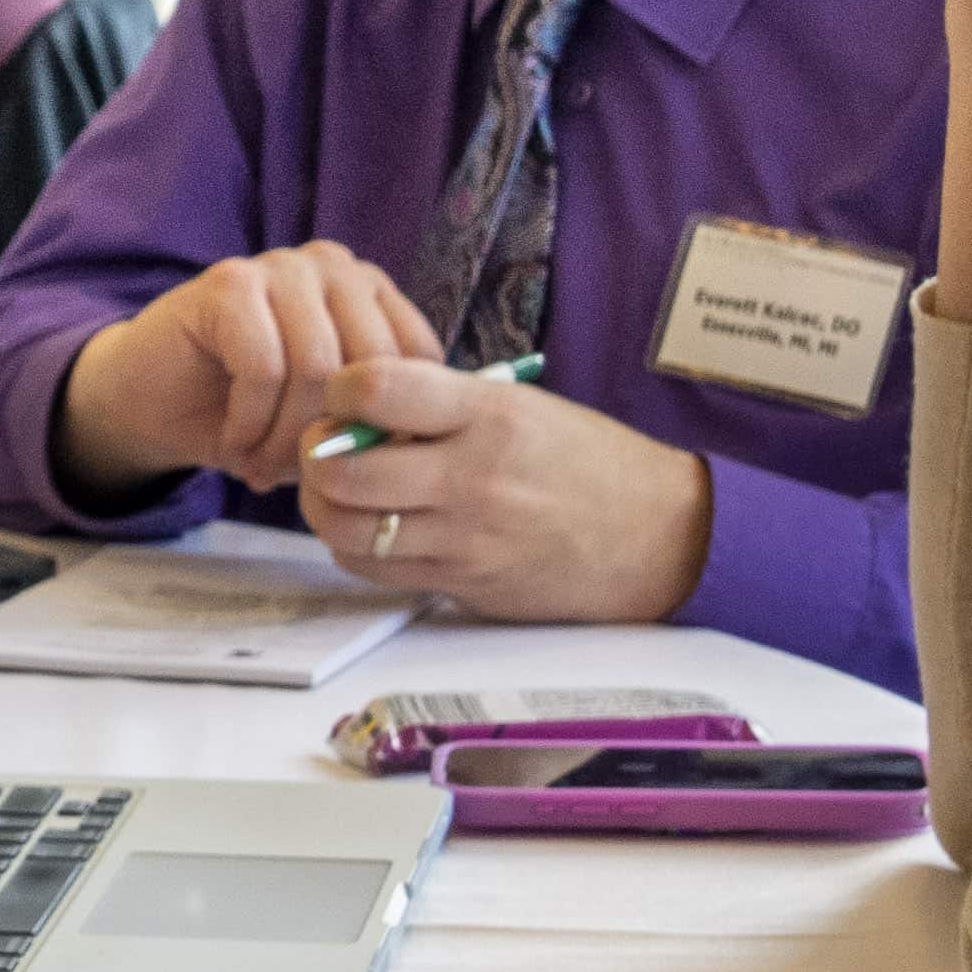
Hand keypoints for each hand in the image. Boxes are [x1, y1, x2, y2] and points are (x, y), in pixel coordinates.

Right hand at [60, 241, 445, 501]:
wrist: (147, 401)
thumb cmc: (244, 412)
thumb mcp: (323, 417)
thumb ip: (370, 418)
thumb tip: (414, 449)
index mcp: (369, 290)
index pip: (417, 354)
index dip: (394, 422)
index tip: (359, 467)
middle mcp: (333, 266)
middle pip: (369, 363)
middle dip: (336, 436)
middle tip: (303, 476)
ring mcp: (280, 266)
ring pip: (317, 368)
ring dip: (289, 438)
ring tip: (263, 467)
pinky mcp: (228, 282)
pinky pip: (263, 366)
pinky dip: (250, 422)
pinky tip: (235, 442)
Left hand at [296, 360, 716, 623]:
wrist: (658, 536)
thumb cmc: (588, 461)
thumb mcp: (520, 405)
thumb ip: (440, 404)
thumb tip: (356, 406)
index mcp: (489, 415)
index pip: (379, 390)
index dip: (339, 387)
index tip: (341, 391)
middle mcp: (472, 478)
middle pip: (342, 472)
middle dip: (314, 455)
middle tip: (320, 446)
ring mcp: (466, 539)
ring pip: (347, 530)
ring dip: (325, 507)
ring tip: (338, 489)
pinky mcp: (463, 584)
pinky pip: (377, 568)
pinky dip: (356, 546)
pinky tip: (372, 525)